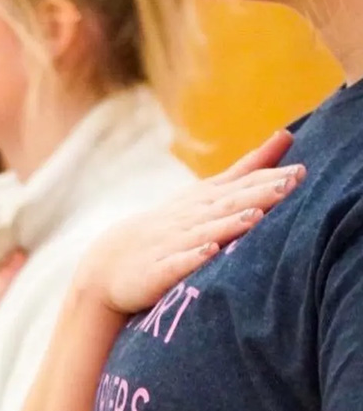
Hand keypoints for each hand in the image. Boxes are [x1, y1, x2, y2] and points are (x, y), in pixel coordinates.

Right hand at [80, 131, 303, 314]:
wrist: (109, 263)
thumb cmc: (166, 228)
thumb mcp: (204, 195)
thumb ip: (245, 170)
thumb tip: (286, 137)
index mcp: (201, 202)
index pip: (237, 187)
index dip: (268, 179)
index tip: (302, 171)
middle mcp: (187, 220)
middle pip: (225, 205)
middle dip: (258, 195)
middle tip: (291, 185)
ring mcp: (170, 245)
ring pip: (202, 232)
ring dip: (228, 224)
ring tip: (255, 216)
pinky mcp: (155, 273)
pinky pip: (174, 264)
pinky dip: (191, 257)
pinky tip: (208, 252)